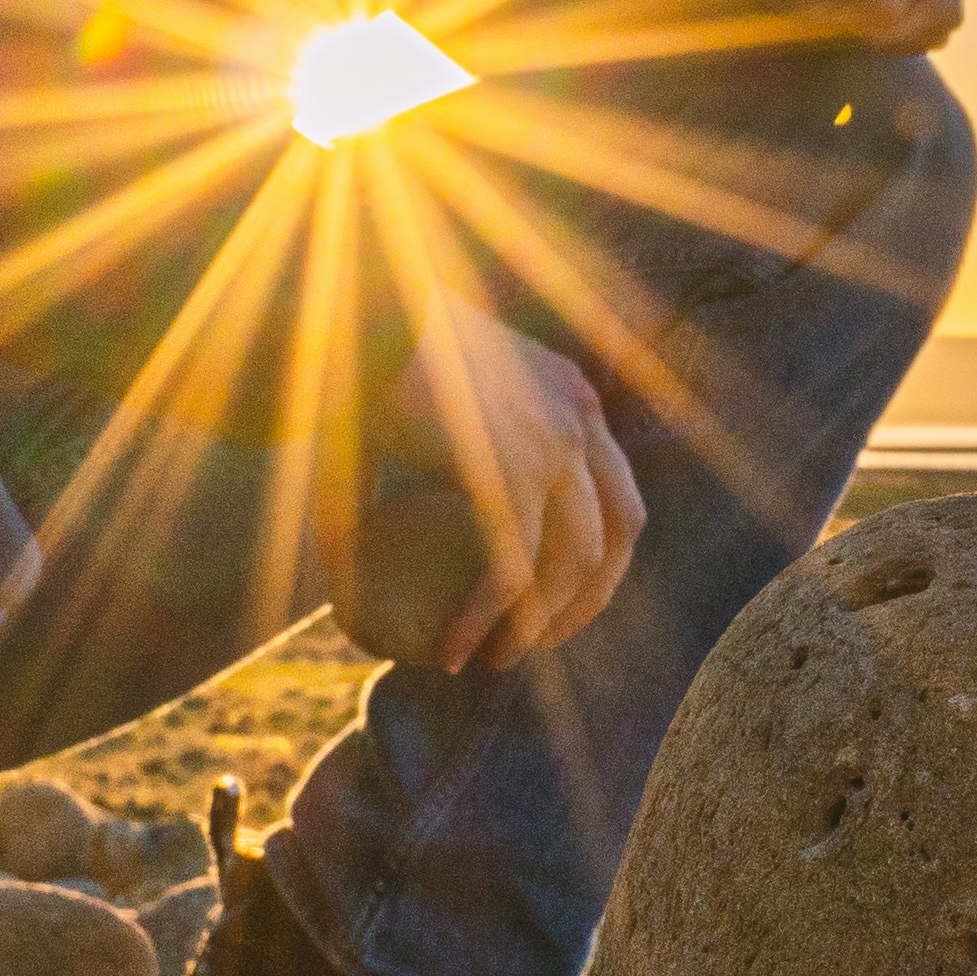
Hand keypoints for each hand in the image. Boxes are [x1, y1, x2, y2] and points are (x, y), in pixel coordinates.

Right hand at [344, 301, 640, 674]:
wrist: (357, 317)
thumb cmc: (373, 356)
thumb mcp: (438, 401)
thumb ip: (452, 454)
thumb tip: (429, 509)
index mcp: (569, 394)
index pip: (616, 489)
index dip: (598, 555)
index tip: (557, 595)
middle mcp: (578, 415)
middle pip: (619, 530)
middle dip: (586, 599)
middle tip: (539, 641)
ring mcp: (554, 444)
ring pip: (573, 562)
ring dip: (542, 622)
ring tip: (499, 658)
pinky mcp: (512, 471)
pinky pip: (513, 567)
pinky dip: (489, 617)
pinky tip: (460, 649)